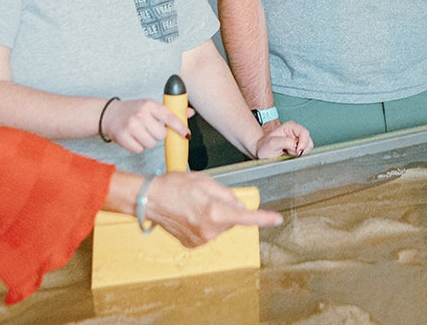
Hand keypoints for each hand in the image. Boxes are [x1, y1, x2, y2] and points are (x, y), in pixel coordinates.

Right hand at [100, 99, 193, 153]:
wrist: (110, 114)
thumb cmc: (135, 111)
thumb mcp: (151, 107)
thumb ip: (171, 111)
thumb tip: (190, 112)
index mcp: (150, 105)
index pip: (169, 117)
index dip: (180, 127)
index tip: (186, 134)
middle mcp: (140, 114)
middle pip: (161, 135)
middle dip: (158, 135)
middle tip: (150, 130)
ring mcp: (130, 125)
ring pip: (151, 144)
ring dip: (148, 142)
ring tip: (140, 134)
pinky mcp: (123, 137)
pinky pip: (139, 149)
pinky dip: (138, 147)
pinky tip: (133, 138)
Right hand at [144, 172, 282, 246]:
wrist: (150, 199)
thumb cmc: (174, 186)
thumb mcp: (205, 182)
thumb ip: (226, 195)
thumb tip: (239, 206)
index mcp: (215, 212)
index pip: (247, 218)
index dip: (264, 218)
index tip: (276, 219)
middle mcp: (210, 230)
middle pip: (232, 220)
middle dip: (226, 209)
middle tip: (207, 198)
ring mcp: (201, 239)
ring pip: (220, 227)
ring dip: (214, 217)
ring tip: (194, 206)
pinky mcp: (193, 244)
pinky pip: (208, 233)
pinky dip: (204, 224)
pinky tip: (191, 216)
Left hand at [254, 120, 312, 157]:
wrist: (261, 152)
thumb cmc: (264, 146)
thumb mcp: (272, 143)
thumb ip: (285, 142)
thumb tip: (296, 145)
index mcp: (290, 126)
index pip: (304, 133)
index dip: (303, 142)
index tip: (298, 151)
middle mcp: (296, 132)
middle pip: (309, 141)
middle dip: (302, 149)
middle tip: (290, 152)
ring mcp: (298, 140)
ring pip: (308, 148)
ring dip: (300, 153)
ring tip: (288, 153)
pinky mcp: (299, 148)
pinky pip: (305, 153)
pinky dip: (299, 156)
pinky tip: (290, 155)